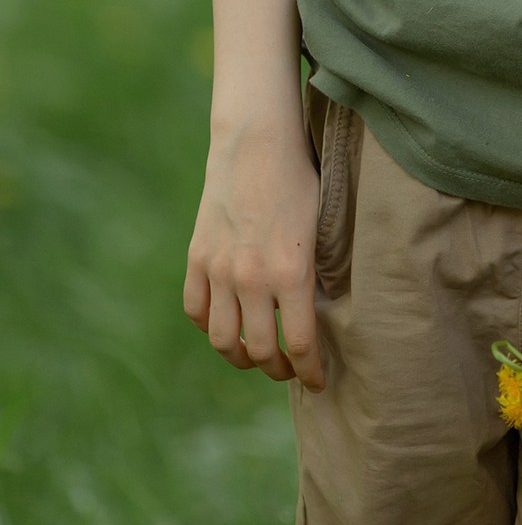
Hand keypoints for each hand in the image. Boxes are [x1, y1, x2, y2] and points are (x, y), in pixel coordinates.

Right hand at [183, 118, 324, 392]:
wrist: (256, 142)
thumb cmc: (299, 179)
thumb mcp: (320, 227)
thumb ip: (314, 274)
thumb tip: (320, 317)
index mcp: (291, 271)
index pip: (300, 345)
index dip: (311, 372)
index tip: (318, 382)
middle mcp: (252, 278)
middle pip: (259, 351)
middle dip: (277, 369)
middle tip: (289, 369)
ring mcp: (219, 269)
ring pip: (223, 340)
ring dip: (241, 357)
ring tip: (256, 356)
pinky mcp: (198, 257)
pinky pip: (197, 311)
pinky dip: (210, 326)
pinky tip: (227, 324)